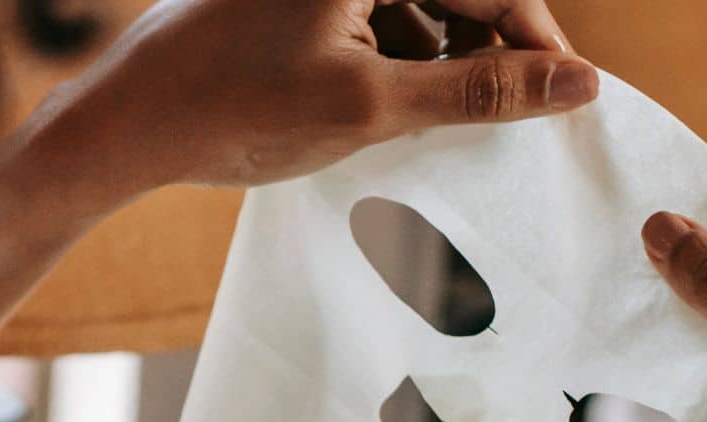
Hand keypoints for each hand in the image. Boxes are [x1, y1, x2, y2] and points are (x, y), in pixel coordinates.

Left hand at [36, 0, 598, 187]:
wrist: (128, 124)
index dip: (537, 40)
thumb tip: (578, 83)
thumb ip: (480, 90)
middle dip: (486, 50)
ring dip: (443, 57)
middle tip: (503, 116)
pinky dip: (399, 56)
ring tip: (438, 120)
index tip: (566, 96)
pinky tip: (395, 106)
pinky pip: (377, 13)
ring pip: (419, 2)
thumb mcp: (372, 105)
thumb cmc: (237, 108)